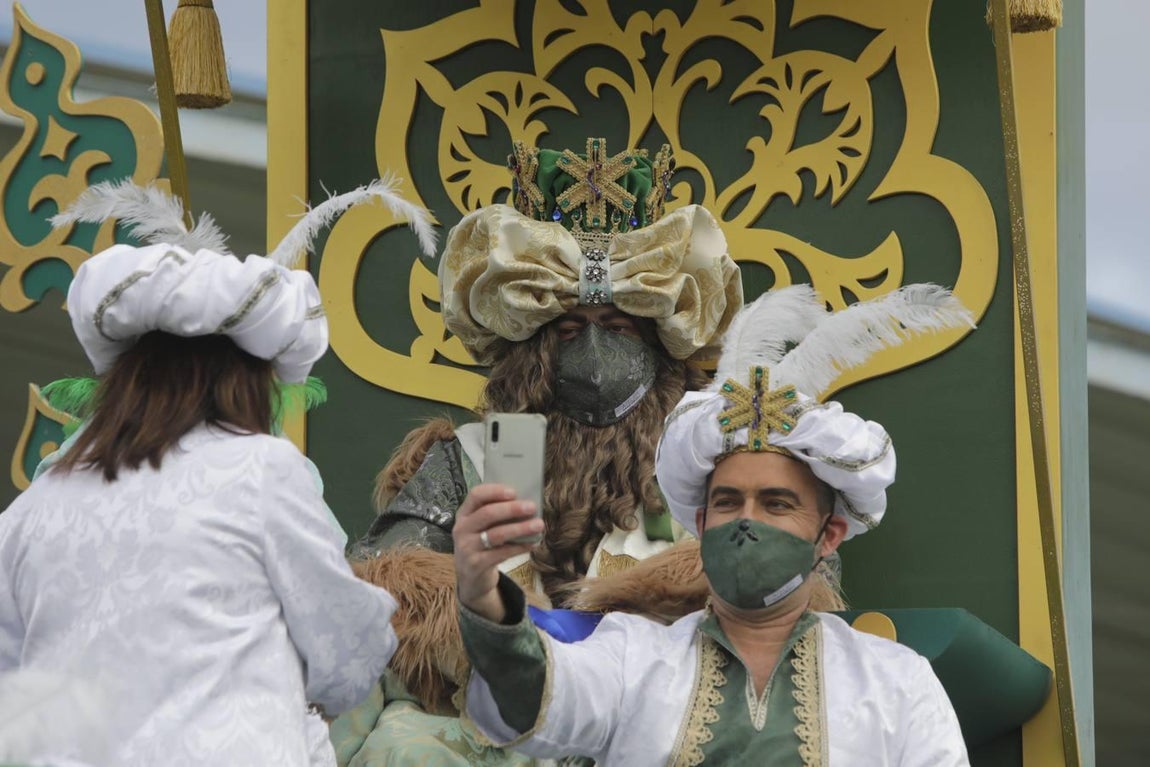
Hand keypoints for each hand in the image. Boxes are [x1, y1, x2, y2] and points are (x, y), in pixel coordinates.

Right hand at [453, 484, 542, 622]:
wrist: (471, 577)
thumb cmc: (482, 544)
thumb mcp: (481, 527)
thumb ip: (496, 515)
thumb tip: (525, 503)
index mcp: (464, 514)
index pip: (475, 495)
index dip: (495, 491)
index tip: (514, 492)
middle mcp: (462, 529)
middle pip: (487, 513)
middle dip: (512, 509)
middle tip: (531, 507)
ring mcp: (467, 548)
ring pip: (496, 534)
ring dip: (520, 528)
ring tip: (538, 525)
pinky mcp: (477, 564)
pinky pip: (502, 553)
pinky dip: (520, 547)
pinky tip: (532, 543)